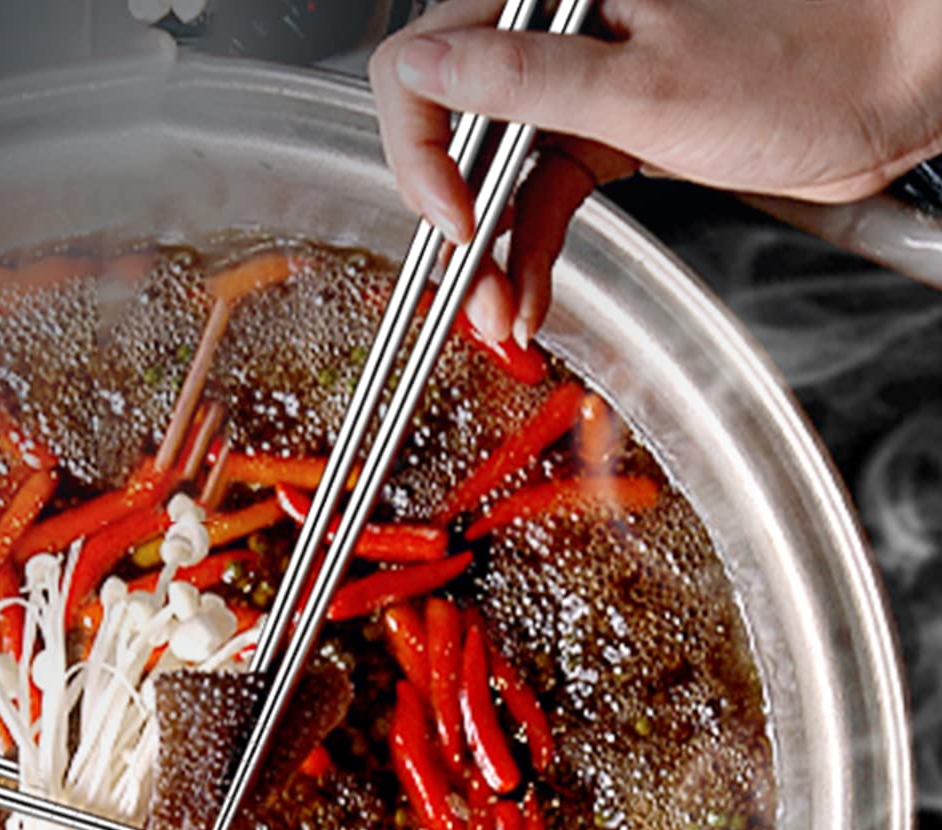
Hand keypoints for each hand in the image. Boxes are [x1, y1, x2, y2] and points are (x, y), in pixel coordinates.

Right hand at [368, 0, 941, 345]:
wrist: (893, 89)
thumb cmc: (805, 63)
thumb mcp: (644, 85)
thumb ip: (524, 77)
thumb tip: (423, 69)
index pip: (426, 60)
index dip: (423, 147)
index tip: (453, 215)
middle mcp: (559, 28)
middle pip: (453, 127)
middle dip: (455, 220)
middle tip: (470, 285)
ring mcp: (582, 81)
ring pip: (496, 175)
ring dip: (492, 255)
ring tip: (501, 314)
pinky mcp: (610, 128)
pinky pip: (543, 195)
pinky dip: (531, 252)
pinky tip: (527, 297)